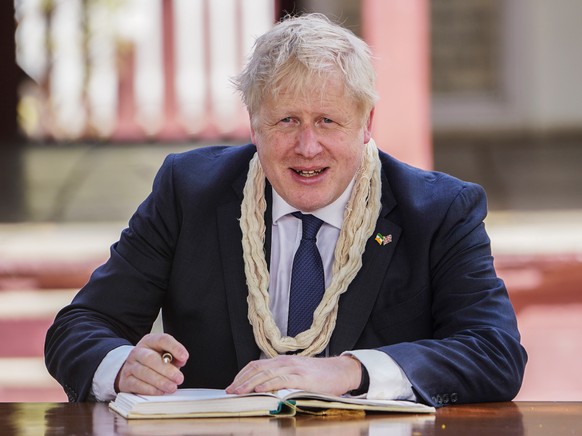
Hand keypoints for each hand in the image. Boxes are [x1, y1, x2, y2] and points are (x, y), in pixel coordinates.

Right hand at [115, 333, 188, 395]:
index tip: (184, 358)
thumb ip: (174, 356)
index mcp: (150, 341)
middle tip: (179, 378)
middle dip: (167, 370)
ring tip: (172, 387)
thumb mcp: (164, 354)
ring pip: (144, 373)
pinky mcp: (126, 381)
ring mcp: (130, 366)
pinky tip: (160, 392)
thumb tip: (181, 360)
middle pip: (151, 358)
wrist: (132, 370)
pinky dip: (150, 389)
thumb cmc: (153, 362)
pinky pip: (137, 385)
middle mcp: (138, 352)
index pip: (162, 340)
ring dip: (160, 381)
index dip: (175, 348)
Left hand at [225, 355, 361, 395]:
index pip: (255, 365)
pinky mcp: (302, 377)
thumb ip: (282, 377)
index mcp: (282, 361)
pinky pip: (281, 379)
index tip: (232, 385)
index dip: (242, 375)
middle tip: (229, 391)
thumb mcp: (297, 373)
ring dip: (249, 383)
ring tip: (238, 392)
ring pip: (265, 374)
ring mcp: (293, 368)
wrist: (341, 371)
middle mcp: (285, 362)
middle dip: (241, 381)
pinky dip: (268, 384)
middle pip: (257, 369)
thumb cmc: (320, 376)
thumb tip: (264, 388)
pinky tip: (259, 389)